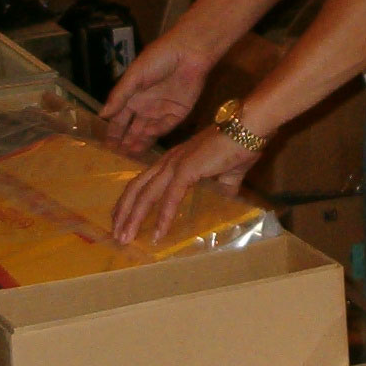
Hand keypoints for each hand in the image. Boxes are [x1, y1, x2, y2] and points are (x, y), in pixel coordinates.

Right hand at [99, 34, 214, 154]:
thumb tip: (102, 114)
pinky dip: (156, 132)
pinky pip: (166, 126)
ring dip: (139, 141)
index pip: (120, 119)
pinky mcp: (178, 112)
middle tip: (118, 155)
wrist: (188, 52)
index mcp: (133, 96)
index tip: (106, 145)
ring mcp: (162, 110)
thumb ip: (119, 96)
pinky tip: (146, 138)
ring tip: (130, 153)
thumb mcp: (134, 76)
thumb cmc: (157, 59)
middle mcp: (146, 106)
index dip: (113, 132)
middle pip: (133, 128)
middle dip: (125, 141)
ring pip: (148, 131)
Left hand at [111, 127, 257, 244]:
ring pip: (146, 194)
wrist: (248, 128)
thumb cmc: (238, 147)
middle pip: (136, 189)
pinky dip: (162, 216)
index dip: (129, 202)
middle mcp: (168, 162)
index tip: (121, 220)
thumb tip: (227, 202)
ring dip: (133, 218)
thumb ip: (222, 188)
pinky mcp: (187, 169)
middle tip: (116, 235)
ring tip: (125, 237)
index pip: (142, 183)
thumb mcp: (226, 175)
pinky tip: (158, 234)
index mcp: (173, 161)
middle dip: (123, 213)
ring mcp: (175, 164)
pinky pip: (170, 197)